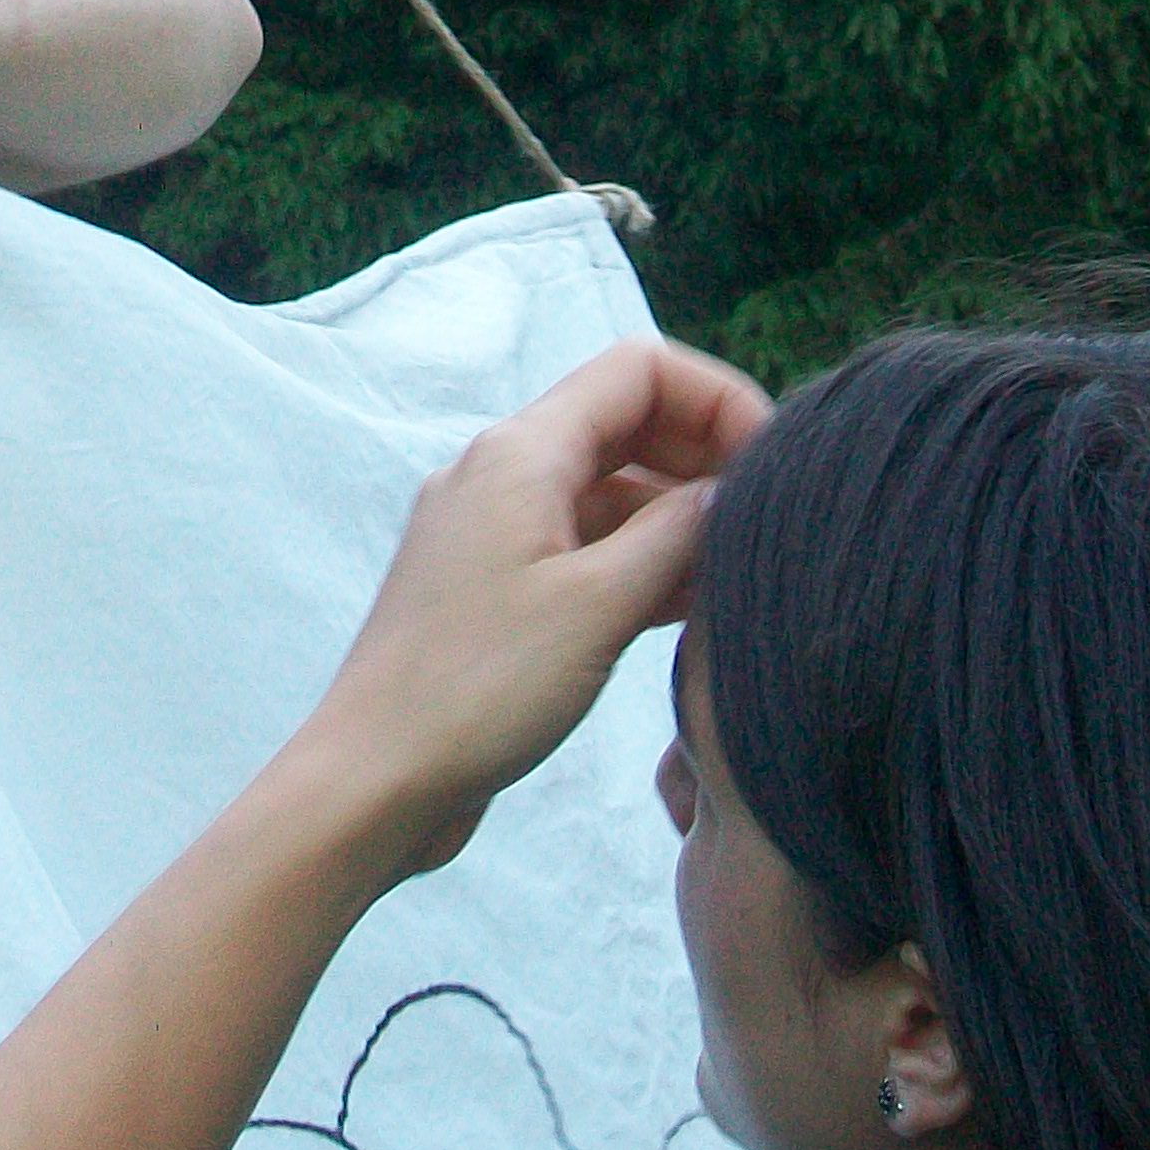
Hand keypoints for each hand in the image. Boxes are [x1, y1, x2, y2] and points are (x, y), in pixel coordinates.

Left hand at [296, 338, 770, 874]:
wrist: (377, 779)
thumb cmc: (477, 690)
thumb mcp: (600, 605)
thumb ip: (676, 534)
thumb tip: (732, 490)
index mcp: (519, 454)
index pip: (639, 370)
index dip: (717, 399)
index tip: (772, 464)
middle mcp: (501, 476)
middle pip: (626, 423)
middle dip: (703, 456)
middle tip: (768, 520)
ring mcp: (494, 533)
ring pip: (608, 491)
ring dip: (676, 517)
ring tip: (741, 571)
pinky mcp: (496, 591)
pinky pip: (584, 548)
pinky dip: (640, 563)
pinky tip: (692, 608)